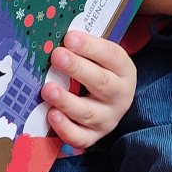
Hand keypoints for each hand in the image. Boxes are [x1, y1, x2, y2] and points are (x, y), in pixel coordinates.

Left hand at [40, 31, 135, 147]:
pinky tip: (52, 115)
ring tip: (48, 89)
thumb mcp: (98, 57)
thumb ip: (81, 47)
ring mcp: (108, 118)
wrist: (110, 102)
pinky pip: (81, 137)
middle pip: (101, 82)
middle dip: (77, 68)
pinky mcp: (94, 136)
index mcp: (124, 70)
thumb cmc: (97, 71)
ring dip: (66, 100)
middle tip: (57, 56)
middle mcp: (120, 96)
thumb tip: (57, 34)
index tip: (69, 38)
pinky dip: (66, 129)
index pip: (111, 56)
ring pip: (88, 112)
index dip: (90, 47)